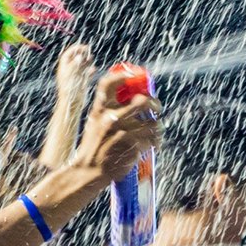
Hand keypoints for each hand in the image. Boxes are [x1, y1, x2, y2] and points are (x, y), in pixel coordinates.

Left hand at [54, 43, 93, 114]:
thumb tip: (79, 55)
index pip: (67, 55)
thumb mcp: (71, 76)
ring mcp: (75, 78)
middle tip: (88, 51)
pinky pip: (85, 74)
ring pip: (81, 66)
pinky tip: (94, 69)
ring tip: (91, 58)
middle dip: (81, 54)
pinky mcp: (80, 83)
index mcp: (64, 69)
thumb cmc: (69, 91)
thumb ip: (75, 65)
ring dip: (86, 61)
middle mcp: (69, 72)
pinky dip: (89, 71)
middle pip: (74, 59)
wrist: (71, 105)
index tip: (83, 47)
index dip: (74, 49)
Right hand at [71, 67, 162, 183]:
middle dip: (154, 103)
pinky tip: (155, 144)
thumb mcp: (94, 124)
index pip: (108, 84)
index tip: (134, 74)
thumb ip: (107, 111)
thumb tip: (130, 100)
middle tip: (156, 108)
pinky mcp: (132, 146)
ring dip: (158, 127)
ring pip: (152, 122)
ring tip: (157, 131)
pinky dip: (156, 142)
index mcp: (99, 110)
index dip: (122, 75)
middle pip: (141, 101)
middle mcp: (110, 118)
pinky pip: (153, 139)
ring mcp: (122, 132)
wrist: (87, 171)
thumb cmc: (92, 147)